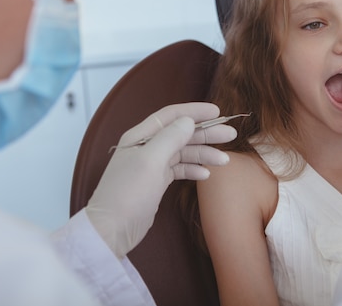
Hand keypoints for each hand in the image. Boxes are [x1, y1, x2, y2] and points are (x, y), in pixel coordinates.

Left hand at [86, 102, 236, 257]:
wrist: (111, 230)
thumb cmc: (127, 194)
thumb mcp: (150, 162)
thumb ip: (170, 138)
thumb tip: (188, 121)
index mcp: (140, 136)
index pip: (171, 116)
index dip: (195, 111)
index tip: (217, 111)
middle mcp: (146, 147)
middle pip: (181, 133)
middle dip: (206, 133)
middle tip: (230, 135)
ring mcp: (151, 165)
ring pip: (183, 152)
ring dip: (204, 154)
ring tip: (224, 160)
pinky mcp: (156, 182)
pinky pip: (179, 169)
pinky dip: (193, 169)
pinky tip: (205, 174)